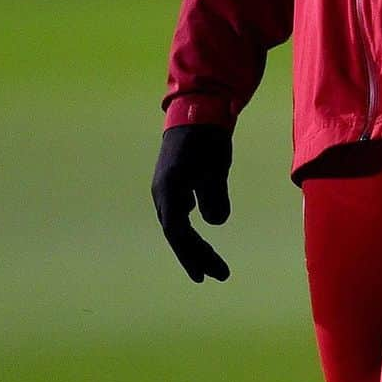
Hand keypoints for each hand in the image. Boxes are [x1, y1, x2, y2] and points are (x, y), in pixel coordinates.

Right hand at [151, 124, 232, 281]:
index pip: (177, 232)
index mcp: (169, 189)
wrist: (197, 107)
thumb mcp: (216, 166)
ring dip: (193, 244)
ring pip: (177, 224)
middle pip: (177, 233)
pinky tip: (199, 224)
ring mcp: (166, 186)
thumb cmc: (207, 137)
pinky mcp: (174, 180)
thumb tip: (215, 222)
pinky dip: (189, 225)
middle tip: (219, 274)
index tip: (208, 273)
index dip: (192, 255)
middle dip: (196, 255)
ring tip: (210, 263)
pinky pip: (178, 210)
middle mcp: (163, 192)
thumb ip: (215, 195)